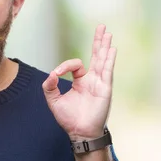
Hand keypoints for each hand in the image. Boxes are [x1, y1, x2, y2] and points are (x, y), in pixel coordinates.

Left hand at [42, 24, 115, 140]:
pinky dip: (109, 59)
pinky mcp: (105, 88)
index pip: (76, 65)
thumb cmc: (69, 119)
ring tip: (107, 32)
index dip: (65, 66)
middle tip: (102, 27)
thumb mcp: (54, 101)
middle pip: (96, 56)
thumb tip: (51, 74)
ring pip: (103, 60)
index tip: (57, 74)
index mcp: (81, 82)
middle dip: (98, 41)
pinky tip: (111, 48)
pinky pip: (107, 71)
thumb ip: (49, 86)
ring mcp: (100, 83)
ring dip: (105, 46)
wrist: (80, 133)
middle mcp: (92, 80)